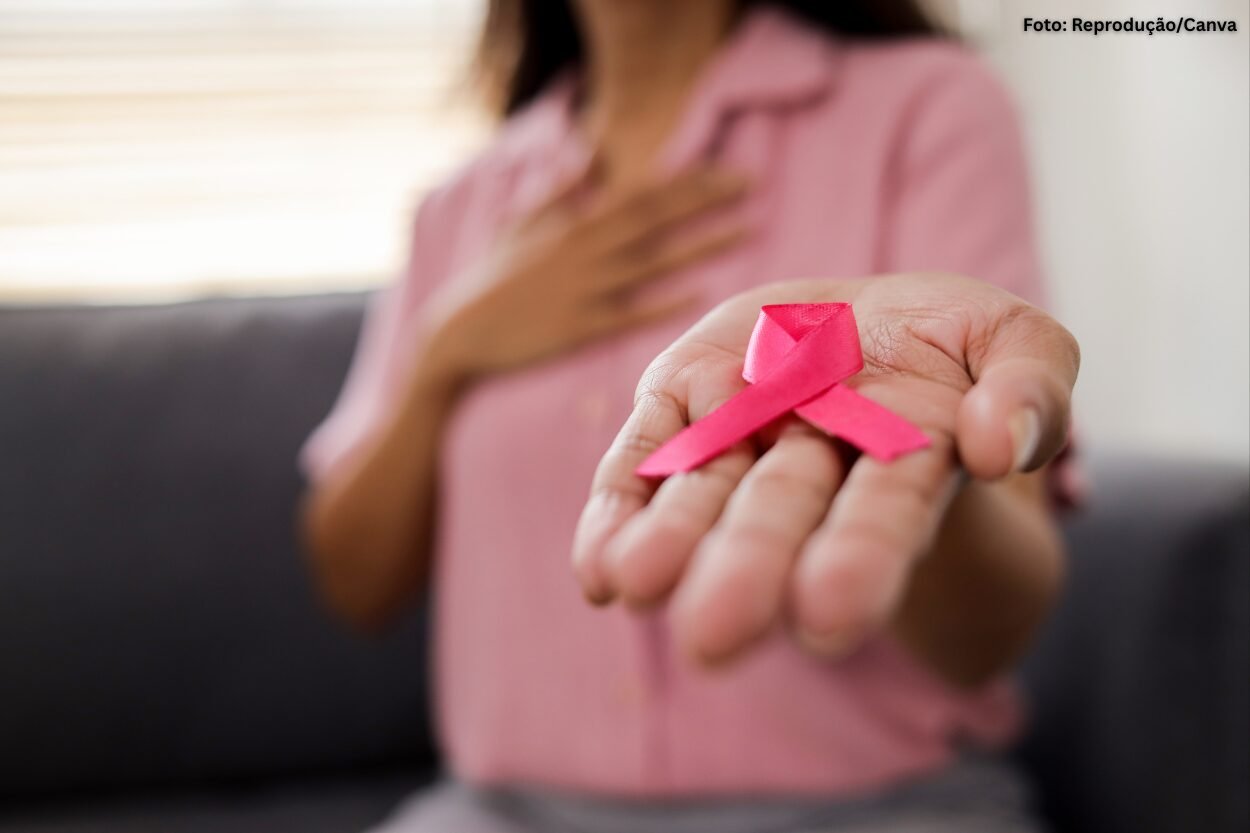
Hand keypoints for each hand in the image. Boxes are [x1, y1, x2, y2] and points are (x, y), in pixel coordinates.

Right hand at [423, 164, 750, 382]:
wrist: (458, 334)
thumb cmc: (492, 279)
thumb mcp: (522, 224)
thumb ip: (563, 191)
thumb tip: (591, 153)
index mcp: (574, 225)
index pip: (641, 193)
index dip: (687, 181)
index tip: (729, 172)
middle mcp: (585, 251)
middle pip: (656, 217)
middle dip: (705, 199)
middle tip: (753, 184)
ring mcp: (584, 289)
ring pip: (653, 261)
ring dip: (702, 244)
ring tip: (747, 231)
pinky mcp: (581, 328)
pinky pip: (631, 312)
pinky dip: (665, 302)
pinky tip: (701, 293)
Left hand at [573, 273, 1078, 664]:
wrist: (859, 320)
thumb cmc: (947, 342)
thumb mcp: (1015, 338)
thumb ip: (1030, 386)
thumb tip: (997, 445)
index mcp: (903, 458)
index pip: (883, 514)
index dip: (859, 561)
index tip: (828, 617)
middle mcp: (811, 464)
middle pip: (778, 515)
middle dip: (749, 568)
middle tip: (712, 637)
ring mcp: (738, 436)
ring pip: (700, 493)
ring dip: (670, 541)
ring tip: (637, 585)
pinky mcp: (679, 406)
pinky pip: (642, 458)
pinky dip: (618, 511)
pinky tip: (600, 569)